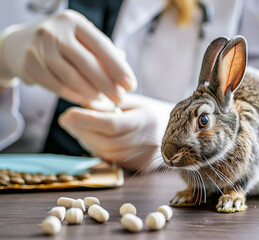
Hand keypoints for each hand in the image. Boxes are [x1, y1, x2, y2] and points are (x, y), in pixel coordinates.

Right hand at [0, 10, 135, 108]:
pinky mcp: (30, 65)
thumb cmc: (60, 44)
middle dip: (108, 85)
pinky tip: (86, 100)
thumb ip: (102, 53)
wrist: (18, 45)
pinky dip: (75, 96)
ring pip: (72, 77)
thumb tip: (124, 74)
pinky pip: (58, 86)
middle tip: (120, 99)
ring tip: (104, 101)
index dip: (118, 68)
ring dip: (92, 93)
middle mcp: (56, 31)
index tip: (131, 85)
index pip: (102, 46)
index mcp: (74, 22)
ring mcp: (40, 47)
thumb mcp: (80, 40)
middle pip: (88, 63)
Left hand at [59, 94, 172, 170]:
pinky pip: (112, 159)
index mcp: (146, 120)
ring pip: (106, 153)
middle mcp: (146, 142)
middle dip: (82, 131)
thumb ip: (109, 104)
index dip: (88, 120)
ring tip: (78, 126)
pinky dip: (98, 148)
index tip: (68, 113)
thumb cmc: (151, 111)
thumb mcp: (133, 100)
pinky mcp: (140, 168)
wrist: (178, 131)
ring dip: (86, 140)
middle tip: (68, 118)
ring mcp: (144, 158)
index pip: (113, 124)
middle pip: (106, 142)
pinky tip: (93, 137)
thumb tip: (81, 107)